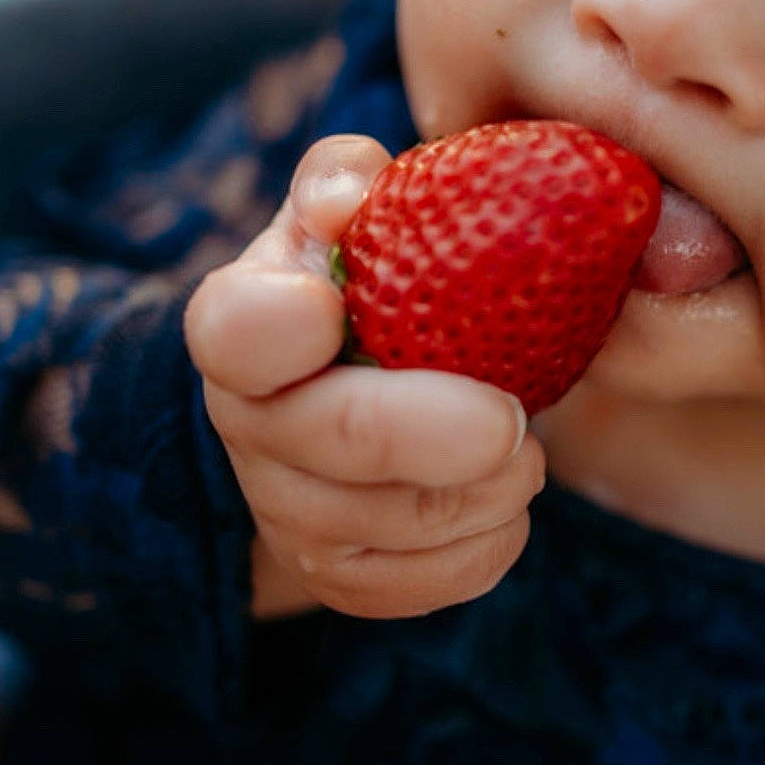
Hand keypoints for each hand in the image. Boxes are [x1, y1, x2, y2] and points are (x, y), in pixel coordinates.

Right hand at [184, 134, 543, 619]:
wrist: (350, 383)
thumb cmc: (362, 277)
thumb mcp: (344, 209)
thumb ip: (343, 180)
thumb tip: (346, 198)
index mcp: (239, 325)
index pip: (238, 331)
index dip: (286, 325)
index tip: (343, 308)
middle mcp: (247, 427)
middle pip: (339, 442)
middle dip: (445, 434)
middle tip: (519, 419)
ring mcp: (287, 514)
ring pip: (402, 525)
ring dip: (492, 490)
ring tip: (525, 447)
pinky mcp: (340, 579)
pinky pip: (431, 584)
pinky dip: (491, 545)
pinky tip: (504, 499)